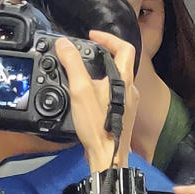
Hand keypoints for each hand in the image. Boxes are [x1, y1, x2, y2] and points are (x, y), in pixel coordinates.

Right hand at [56, 32, 138, 168]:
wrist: (107, 156)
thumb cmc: (97, 126)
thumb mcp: (80, 90)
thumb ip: (72, 64)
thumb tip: (64, 44)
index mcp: (124, 79)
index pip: (124, 47)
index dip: (108, 37)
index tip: (92, 36)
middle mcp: (130, 89)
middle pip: (120, 62)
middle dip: (102, 54)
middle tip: (85, 53)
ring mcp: (128, 103)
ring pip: (116, 79)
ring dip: (101, 72)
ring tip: (82, 72)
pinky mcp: (123, 114)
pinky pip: (113, 94)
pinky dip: (101, 88)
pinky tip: (87, 95)